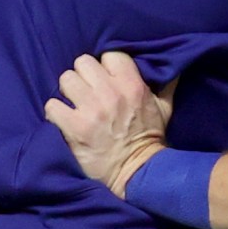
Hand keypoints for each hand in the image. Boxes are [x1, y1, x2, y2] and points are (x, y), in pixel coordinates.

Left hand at [44, 52, 175, 197]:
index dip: (106, 66)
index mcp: (133, 85)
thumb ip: (167, 85)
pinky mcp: (74, 128)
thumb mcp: (165, 109)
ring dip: (68, 92)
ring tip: (74, 104)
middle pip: (83, 63)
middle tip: (86, 91)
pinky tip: (64, 120)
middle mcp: (111, 93)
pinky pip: (52, 105)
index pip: (110, 55)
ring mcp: (91, 110)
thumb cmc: (150, 139)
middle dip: (83, 76)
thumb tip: (174, 65)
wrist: (137, 173)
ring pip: (66, 79)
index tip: (105, 78)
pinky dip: (55, 113)